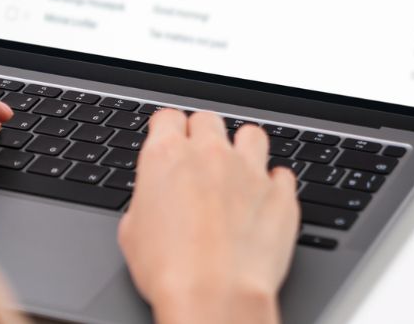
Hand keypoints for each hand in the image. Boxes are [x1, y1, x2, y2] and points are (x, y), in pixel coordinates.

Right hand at [118, 110, 299, 323]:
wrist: (215, 296)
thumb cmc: (169, 270)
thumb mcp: (132, 231)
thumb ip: (146, 199)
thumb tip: (153, 201)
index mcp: (167, 156)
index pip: (168, 117)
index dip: (168, 131)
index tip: (171, 142)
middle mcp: (210, 154)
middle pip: (208, 119)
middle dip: (202, 136)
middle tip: (199, 162)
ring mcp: (249, 170)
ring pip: (250, 134)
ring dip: (243, 149)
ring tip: (238, 172)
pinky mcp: (280, 194)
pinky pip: (281, 174)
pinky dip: (273, 184)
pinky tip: (263, 202)